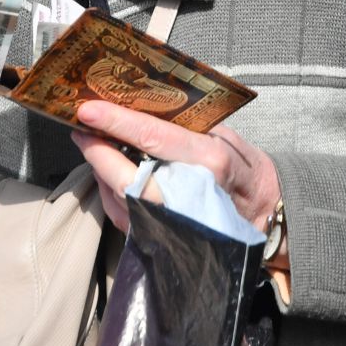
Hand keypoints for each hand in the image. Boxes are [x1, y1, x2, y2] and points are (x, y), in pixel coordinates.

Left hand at [70, 101, 279, 233]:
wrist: (264, 217)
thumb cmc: (245, 170)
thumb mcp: (227, 137)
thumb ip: (189, 125)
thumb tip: (144, 105)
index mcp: (209, 162)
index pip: (153, 138)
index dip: (116, 122)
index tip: (88, 109)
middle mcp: (188, 195)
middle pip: (125, 175)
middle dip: (96, 150)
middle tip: (80, 128)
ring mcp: (173, 224)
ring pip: (119, 197)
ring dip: (99, 169)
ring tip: (91, 143)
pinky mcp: (161, 239)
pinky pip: (123, 214)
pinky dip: (109, 191)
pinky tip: (107, 172)